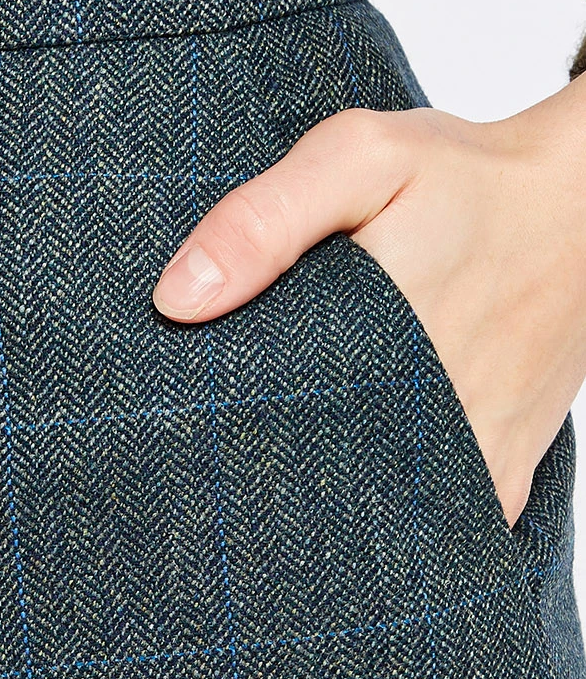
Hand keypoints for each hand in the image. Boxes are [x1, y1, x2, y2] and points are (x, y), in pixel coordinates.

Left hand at [151, 77, 585, 526]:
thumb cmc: (470, 175)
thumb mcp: (360, 158)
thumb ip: (264, 221)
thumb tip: (177, 300)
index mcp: (374, 338)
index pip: (259, 415)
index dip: (212, 424)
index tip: (179, 422)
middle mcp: (425, 410)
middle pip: (307, 471)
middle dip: (259, 466)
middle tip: (221, 450)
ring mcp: (470, 452)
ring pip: (370, 508)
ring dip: (325, 496)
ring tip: (284, 469)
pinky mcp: (502, 471)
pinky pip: (436, 521)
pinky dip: (393, 515)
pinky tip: (355, 487)